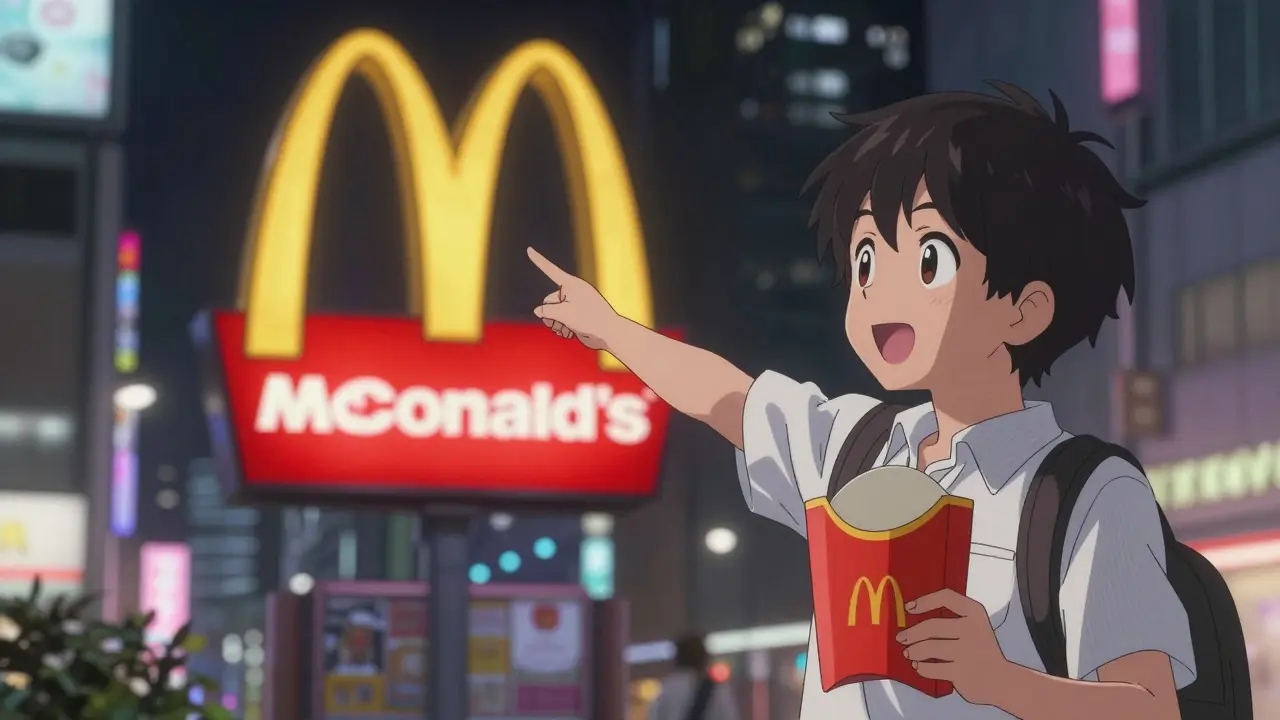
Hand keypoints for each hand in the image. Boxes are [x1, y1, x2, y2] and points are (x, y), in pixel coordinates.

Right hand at [528, 247, 618, 350]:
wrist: (610, 333)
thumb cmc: (589, 319)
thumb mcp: (563, 313)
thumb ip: (546, 310)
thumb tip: (538, 310)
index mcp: (571, 284)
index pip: (550, 270)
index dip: (539, 261)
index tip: (529, 249)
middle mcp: (573, 291)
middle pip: (549, 300)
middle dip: (551, 313)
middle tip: (566, 320)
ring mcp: (575, 304)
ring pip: (554, 313)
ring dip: (556, 323)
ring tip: (569, 329)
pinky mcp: (578, 316)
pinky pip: (562, 320)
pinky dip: (563, 327)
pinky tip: (570, 333)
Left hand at [896, 589, 1012, 706]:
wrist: (1001, 680)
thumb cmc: (982, 652)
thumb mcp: (974, 627)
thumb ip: (952, 618)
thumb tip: (915, 615)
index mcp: (975, 613)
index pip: (946, 597)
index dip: (924, 601)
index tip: (909, 608)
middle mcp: (972, 630)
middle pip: (931, 626)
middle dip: (912, 633)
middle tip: (902, 637)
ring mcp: (967, 652)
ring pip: (928, 648)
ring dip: (914, 651)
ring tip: (909, 653)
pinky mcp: (961, 672)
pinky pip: (931, 668)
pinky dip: (921, 667)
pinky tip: (919, 666)